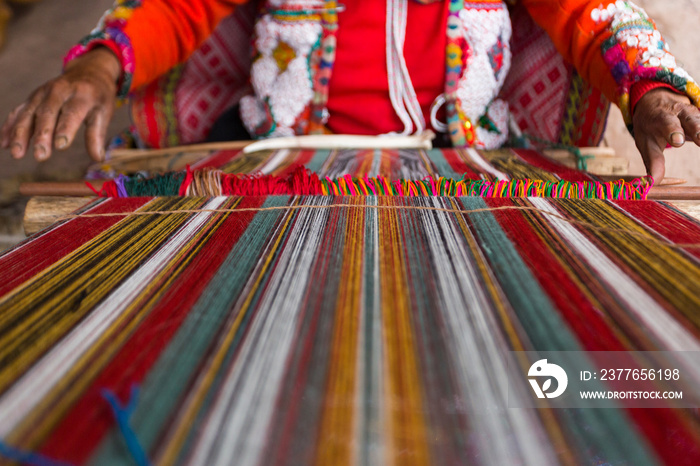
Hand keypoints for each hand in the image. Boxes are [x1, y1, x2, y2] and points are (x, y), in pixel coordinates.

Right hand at [0, 47, 120, 161]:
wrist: (88, 71)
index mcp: (82, 94)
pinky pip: (19, 111)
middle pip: (47, 113)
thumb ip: (97, 134)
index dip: (66, 129)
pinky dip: (10, 127)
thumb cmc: (98, 96)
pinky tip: (4, 143)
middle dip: (42, 135)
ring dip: (21, 134)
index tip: (60, 146)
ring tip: (17, 154)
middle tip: (40, 156)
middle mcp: (60, 91)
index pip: (72, 112)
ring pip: (29, 113)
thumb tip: (98, 158)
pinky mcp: (33, 97)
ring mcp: (43, 93)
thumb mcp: (104, 112)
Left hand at [632, 88, 699, 181]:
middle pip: (690, 120)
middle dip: (696, 129)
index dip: (673, 131)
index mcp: (661, 117)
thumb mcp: (646, 143)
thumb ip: (653, 163)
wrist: (655, 103)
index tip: (678, 141)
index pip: (667, 123)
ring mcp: (694, 112)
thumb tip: (651, 185)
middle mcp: (679, 112)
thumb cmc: (650, 128)